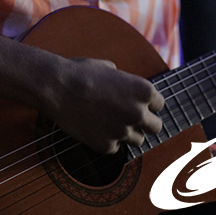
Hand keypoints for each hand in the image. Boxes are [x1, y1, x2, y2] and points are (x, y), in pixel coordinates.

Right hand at [44, 57, 164, 153]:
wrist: (56, 87)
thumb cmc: (81, 72)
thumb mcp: (109, 67)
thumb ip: (125, 81)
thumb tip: (127, 88)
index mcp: (144, 90)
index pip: (159, 104)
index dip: (147, 103)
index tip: (137, 103)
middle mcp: (138, 113)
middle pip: (156, 127)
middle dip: (144, 123)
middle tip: (129, 117)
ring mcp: (123, 131)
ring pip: (138, 141)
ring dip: (127, 133)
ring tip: (110, 123)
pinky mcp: (106, 146)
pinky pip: (114, 147)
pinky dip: (107, 140)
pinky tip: (94, 128)